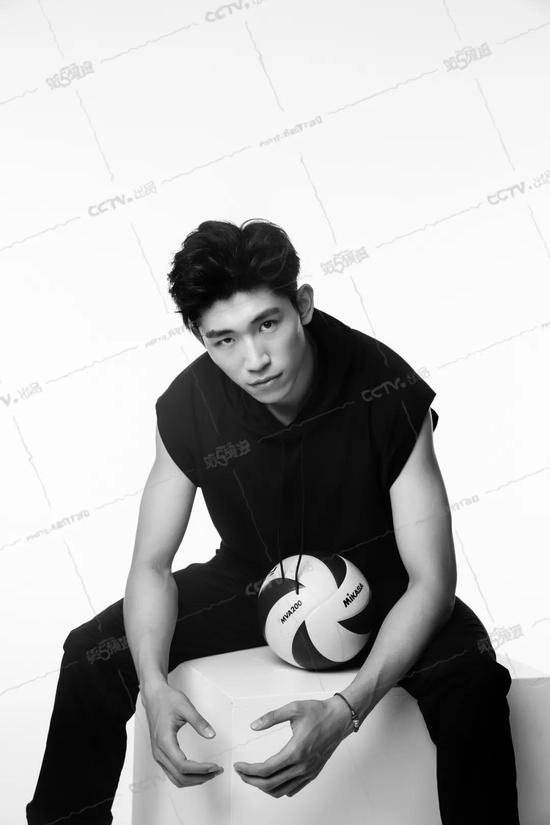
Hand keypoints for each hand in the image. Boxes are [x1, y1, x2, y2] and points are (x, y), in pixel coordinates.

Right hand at [142, 682, 222, 787]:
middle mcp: (159, 752)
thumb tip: (211, 735)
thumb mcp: (185, 707)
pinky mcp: (160, 754)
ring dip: (194, 779)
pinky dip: (186, 776)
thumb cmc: (167, 700)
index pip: (183, 766)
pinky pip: (172, 772)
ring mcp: (158, 754)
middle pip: (180, 777)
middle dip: (200, 777)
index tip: (214, 766)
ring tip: (210, 772)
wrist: (153, 696)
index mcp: (164, 741)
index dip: (200, 769)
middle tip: (216, 771)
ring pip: (176, 778)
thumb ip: (199, 722)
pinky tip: (198, 771)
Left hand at [233, 696, 352, 797]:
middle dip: (251, 780)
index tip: (239, 765)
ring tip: (253, 776)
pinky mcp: (312, 773)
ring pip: (281, 790)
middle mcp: (302, 765)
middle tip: (241, 772)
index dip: (249, 770)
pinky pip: (292, 789)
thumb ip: (271, 717)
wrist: (340, 718)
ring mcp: (308, 772)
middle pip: (270, 784)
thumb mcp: (293, 708)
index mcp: (296, 751)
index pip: (266, 769)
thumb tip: (254, 726)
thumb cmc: (319, 712)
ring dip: (263, 787)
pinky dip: (278, 788)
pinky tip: (272, 779)